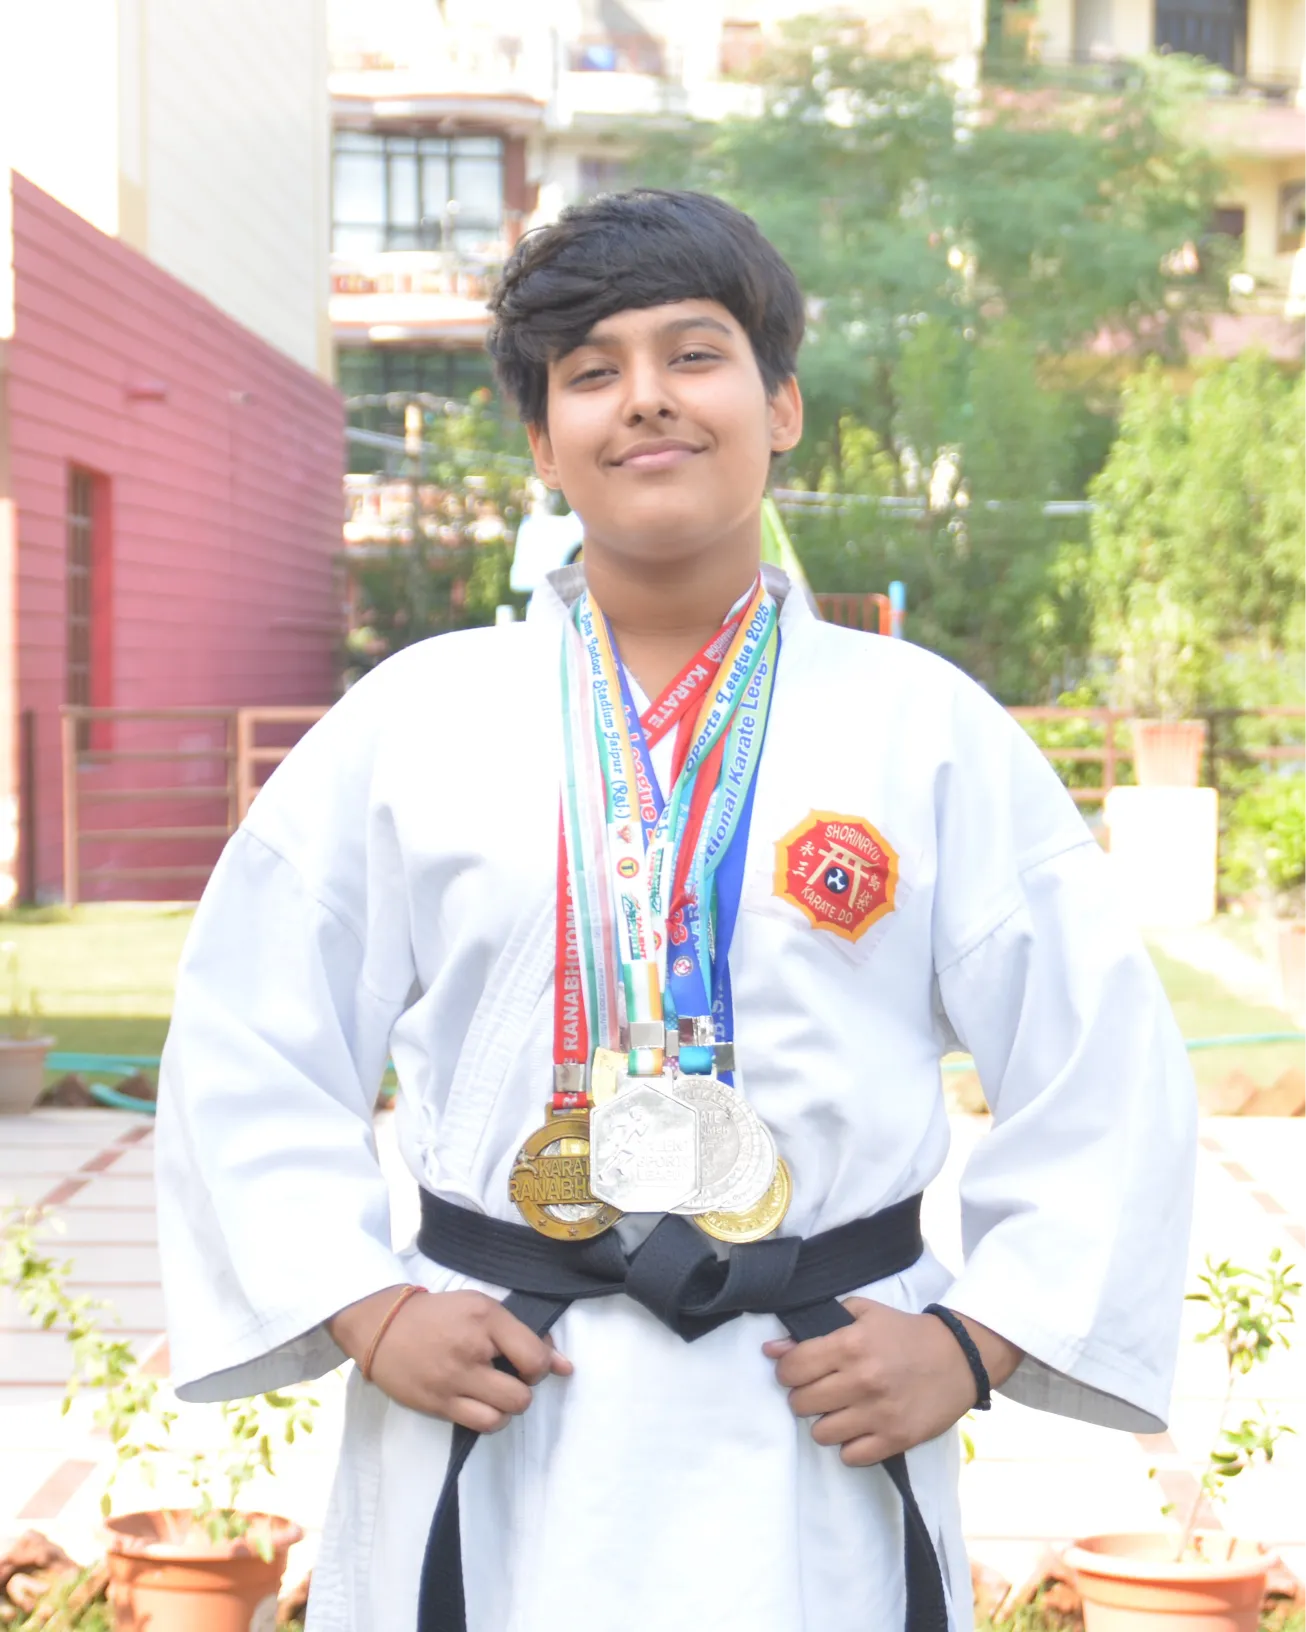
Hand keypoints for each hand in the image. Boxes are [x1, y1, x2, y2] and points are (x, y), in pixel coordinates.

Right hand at [328, 1286, 571, 1432]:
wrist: (384, 1326)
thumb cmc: (440, 1314)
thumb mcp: (482, 1308)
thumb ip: (524, 1334)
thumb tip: (565, 1366)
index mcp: (485, 1318)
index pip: (534, 1357)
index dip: (541, 1366)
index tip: (529, 1363)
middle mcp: (471, 1350)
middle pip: (522, 1394)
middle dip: (524, 1390)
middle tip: (510, 1378)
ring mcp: (452, 1381)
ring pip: (503, 1416)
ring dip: (507, 1408)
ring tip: (495, 1393)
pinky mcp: (437, 1404)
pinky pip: (480, 1425)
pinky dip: (489, 1419)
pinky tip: (481, 1404)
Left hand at [762, 1299, 1021, 1466]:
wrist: (958, 1356)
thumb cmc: (904, 1333)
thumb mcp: (862, 1314)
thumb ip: (816, 1327)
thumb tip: (771, 1348)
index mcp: (850, 1345)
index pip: (793, 1368)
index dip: (787, 1370)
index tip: (796, 1371)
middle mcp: (862, 1380)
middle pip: (801, 1403)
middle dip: (803, 1396)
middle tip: (820, 1390)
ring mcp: (879, 1414)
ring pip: (822, 1434)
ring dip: (825, 1422)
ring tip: (840, 1409)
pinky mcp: (896, 1439)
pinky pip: (851, 1456)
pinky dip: (850, 1445)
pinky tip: (859, 1428)